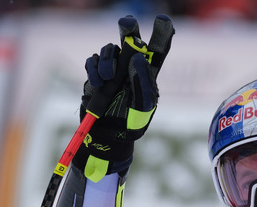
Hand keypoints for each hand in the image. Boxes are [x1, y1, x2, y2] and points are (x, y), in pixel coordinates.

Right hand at [74, 14, 174, 181]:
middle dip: (129, 29)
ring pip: (109, 49)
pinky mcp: (96, 74)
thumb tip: (136, 56)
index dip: (161, 33)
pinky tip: (99, 83)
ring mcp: (113, 69)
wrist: (108, 136)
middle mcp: (131, 67)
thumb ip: (143, 82)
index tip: (163, 20)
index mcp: (149, 74)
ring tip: (108, 79)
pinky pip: (92, 61)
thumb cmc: (132, 123)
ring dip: (108, 60)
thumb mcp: (144, 106)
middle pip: (131, 39)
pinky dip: (94, 69)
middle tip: (128, 23)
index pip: (157, 50)